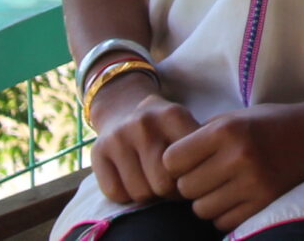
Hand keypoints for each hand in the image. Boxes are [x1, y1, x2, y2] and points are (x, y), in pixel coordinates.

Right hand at [87, 79, 198, 206]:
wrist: (124, 107)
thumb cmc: (164, 126)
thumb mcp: (185, 125)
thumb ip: (198, 147)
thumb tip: (205, 182)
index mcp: (172, 115)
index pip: (187, 163)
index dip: (192, 178)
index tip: (192, 178)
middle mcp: (143, 125)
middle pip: (163, 182)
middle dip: (171, 192)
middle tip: (174, 188)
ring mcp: (118, 138)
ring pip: (140, 192)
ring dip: (150, 196)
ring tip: (155, 185)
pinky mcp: (97, 153)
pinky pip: (116, 193)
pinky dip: (127, 196)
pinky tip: (134, 183)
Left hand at [164, 95, 303, 230]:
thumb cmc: (268, 124)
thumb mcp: (234, 118)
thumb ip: (199, 137)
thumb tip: (161, 165)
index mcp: (226, 130)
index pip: (171, 161)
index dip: (176, 163)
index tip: (190, 159)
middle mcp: (239, 156)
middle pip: (184, 189)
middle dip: (191, 184)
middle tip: (209, 173)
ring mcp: (253, 182)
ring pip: (201, 209)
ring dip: (208, 201)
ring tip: (225, 184)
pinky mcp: (265, 203)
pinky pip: (223, 222)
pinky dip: (226, 213)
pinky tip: (239, 195)